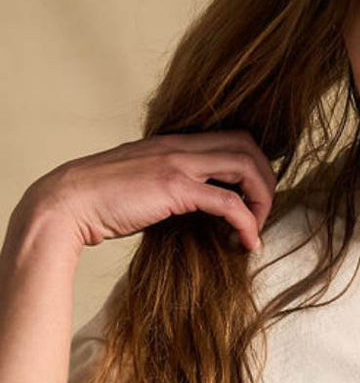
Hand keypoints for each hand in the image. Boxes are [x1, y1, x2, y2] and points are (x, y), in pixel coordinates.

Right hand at [24, 129, 276, 253]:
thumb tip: (204, 207)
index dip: (255, 168)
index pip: (235, 139)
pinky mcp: (175, 188)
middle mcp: (181, 145)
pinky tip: (247, 243)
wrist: (68, 203)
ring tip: (255, 230)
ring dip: (262, 201)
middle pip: (248, 146)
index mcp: (177, 142)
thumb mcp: (148, 184)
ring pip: (246, 167)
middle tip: (262, 215)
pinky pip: (228, 202)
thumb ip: (177, 186)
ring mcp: (179, 163)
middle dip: (266, 182)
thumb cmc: (105, 201)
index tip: (254, 201)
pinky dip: (247, 224)